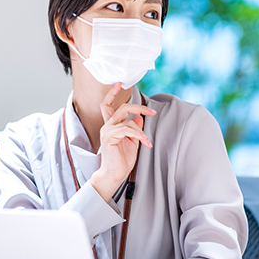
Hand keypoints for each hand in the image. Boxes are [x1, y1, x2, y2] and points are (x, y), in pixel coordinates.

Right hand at [90, 82, 155, 201]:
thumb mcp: (132, 141)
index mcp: (111, 126)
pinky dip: (138, 134)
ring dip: (141, 129)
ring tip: (147, 140)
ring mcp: (107, 131)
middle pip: (122, 108)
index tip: (119, 84)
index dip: (112, 94)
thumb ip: (135, 129)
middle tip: (152, 112)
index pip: (107, 105)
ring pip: (127, 119)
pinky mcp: (109, 137)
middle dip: (138, 108)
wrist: (114, 175)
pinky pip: (127, 129)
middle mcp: (107, 126)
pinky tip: (144, 142)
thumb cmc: (121, 160)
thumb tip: (140, 118)